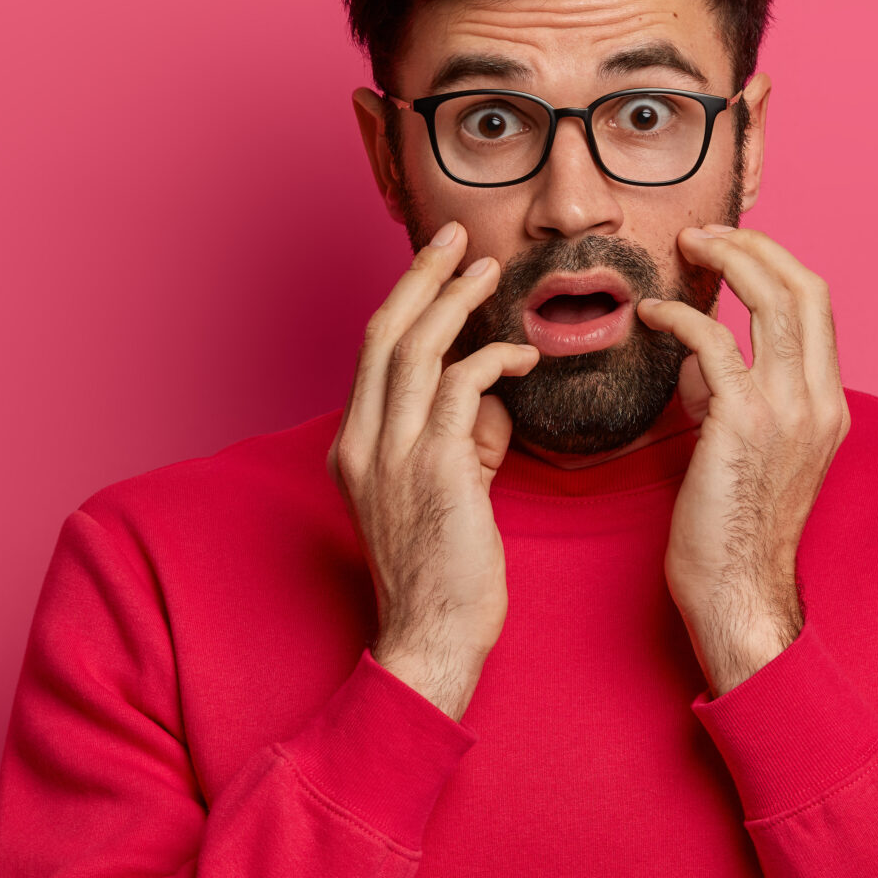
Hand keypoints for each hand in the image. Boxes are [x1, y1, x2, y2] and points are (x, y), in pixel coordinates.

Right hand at [331, 222, 538, 718]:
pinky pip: (461, 389)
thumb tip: (491, 403)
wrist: (433, 639)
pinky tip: (523, 356)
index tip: (436, 265)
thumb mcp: (443, 495)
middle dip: (421, 277)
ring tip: (489, 270)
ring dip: (455, 300)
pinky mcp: (434, 469)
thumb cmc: (446, 577)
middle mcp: (362, 443)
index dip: (405, 301)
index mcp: (354, 447)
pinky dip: (493, 361)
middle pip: (385, 333)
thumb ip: (461, 441)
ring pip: (416, 349)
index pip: (373, 352)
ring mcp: (391, 455)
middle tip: (454, 238)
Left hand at [635, 226, 850, 695]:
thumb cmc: (733, 532)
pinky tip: (650, 317)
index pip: (818, 308)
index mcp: (829, 405)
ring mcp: (788, 408)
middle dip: (756, 248)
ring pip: (771, 299)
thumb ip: (734, 399)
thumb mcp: (749, 453)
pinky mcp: (743, 421)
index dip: (777, 266)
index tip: (734, 251)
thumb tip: (700, 363)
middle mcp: (820, 399)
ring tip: (686, 251)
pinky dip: (680, 317)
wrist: (737, 592)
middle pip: (804, 286)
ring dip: (726, 262)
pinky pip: (714, 341)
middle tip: (706, 236)